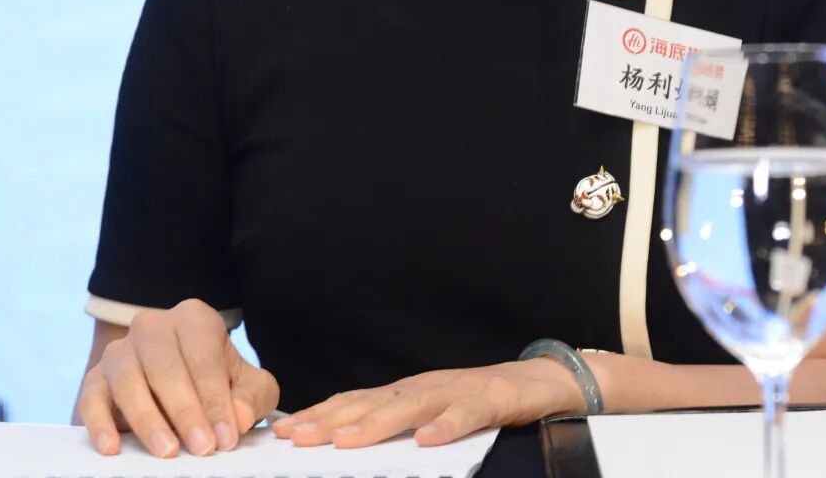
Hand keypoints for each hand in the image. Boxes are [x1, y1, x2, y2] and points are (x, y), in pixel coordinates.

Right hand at [77, 298, 279, 457]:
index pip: (204, 357)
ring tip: (166, 451)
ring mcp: (120, 350)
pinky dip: (99, 423)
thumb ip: (251, 398)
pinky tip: (113, 448)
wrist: (178, 388)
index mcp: (194, 319)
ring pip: (128, 379)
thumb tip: (238, 418)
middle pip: (166, 366)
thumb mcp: (247, 387)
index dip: (216, 399)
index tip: (225, 438)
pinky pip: (91, 397)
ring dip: (147, 418)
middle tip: (202, 449)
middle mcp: (154, 326)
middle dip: (186, 410)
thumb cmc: (217, 385)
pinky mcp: (95, 379)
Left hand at [272, 359, 584, 448]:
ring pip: (413, 406)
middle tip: (298, 436)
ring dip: (377, 422)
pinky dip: (447, 425)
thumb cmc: (480, 402)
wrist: (540, 381)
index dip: (321, 414)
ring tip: (347, 440)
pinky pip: (468, 413)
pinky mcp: (492, 398)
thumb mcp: (432, 414)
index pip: (357, 401)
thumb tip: (348, 444)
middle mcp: (426, 386)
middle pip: (375, 401)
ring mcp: (458, 390)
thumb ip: (397, 425)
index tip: (285, 430)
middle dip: (333, 419)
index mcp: (409, 392)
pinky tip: (428, 440)